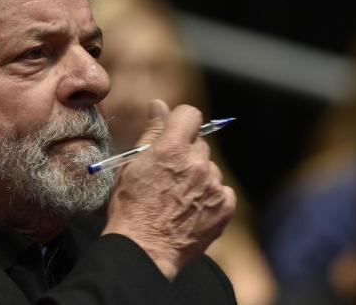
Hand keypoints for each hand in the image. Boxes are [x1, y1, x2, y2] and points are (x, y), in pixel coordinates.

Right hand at [102, 99, 235, 279]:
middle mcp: (196, 162)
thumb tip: (159, 105)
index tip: (174, 132)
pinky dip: (210, 196)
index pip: (190, 114)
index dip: (180, 121)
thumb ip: (152, 132)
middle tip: (170, 174)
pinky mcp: (225, 206)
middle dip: (186, 153)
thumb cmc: (130, 207)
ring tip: (179, 197)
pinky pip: (222, 190)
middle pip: (199, 143)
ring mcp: (213, 185)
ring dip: (198, 176)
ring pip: (210, 168)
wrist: (143, 250)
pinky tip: (192, 209)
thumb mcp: (132, 165)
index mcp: (172, 148)